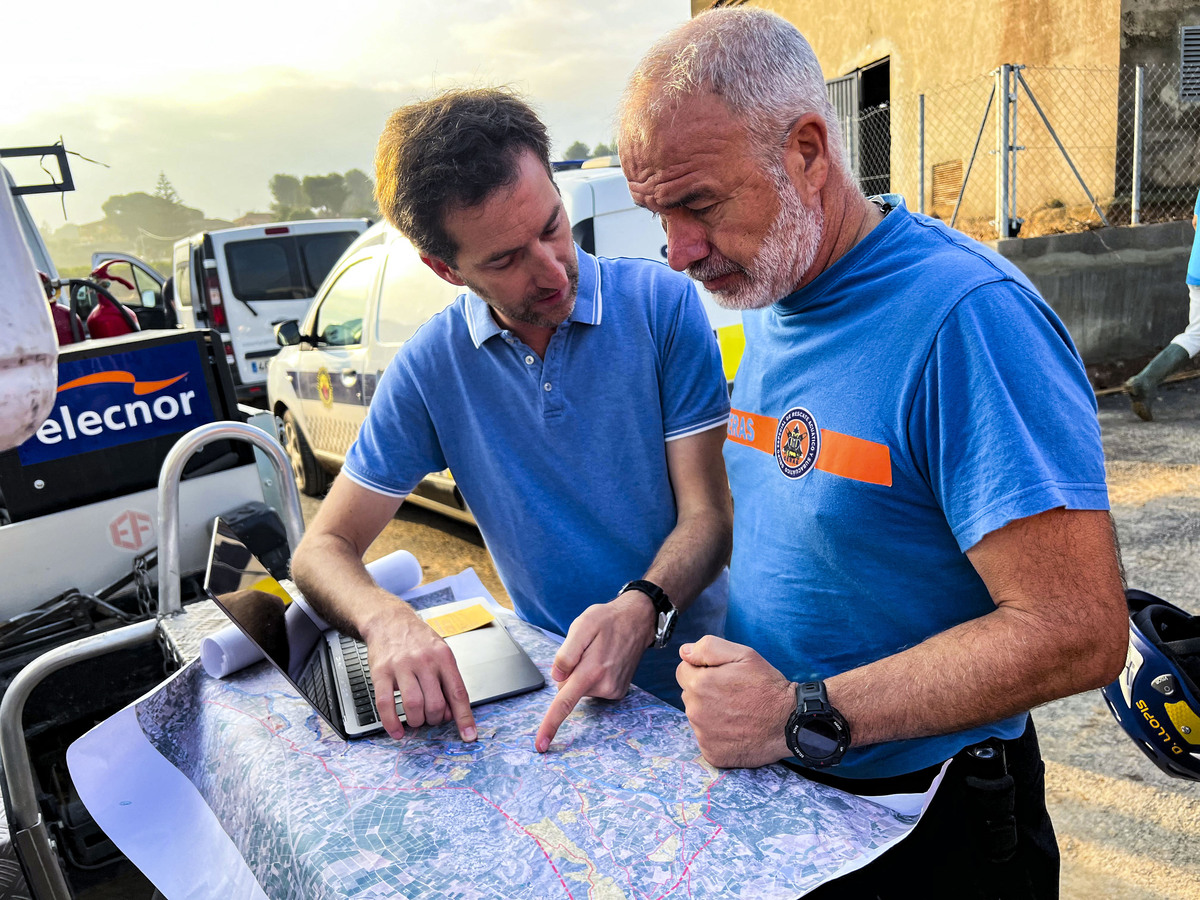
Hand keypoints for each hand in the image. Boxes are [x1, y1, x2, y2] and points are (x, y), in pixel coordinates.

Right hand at [360, 600, 475, 741]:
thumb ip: (447, 681)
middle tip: (431, 718)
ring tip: (416, 720)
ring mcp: (401, 666)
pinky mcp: (380, 672)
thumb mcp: (441, 652)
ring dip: (416, 722)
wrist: (389, 620)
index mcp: (443, 657)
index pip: (458, 693)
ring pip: (413, 706)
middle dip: (434, 720)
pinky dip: (392, 723)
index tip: (468, 736)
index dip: (464, 717)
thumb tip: (450, 714)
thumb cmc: (418, 640)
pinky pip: (386, 704)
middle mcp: (424, 661)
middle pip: (435, 704)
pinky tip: (396, 731)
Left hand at [534, 592, 655, 751]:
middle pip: (567, 690)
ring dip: (582, 672)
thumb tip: (557, 678)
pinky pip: (592, 688)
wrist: (637, 621)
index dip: (550, 724)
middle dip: (568, 673)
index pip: (565, 702)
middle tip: (584, 649)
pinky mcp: (617, 691)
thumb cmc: (607, 620)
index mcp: (592, 670)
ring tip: (596, 651)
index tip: (541, 745)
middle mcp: (604, 685)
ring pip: (580, 688)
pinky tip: (604, 659)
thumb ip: (567, 653)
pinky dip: (592, 675)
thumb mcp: (583, 625)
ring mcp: (613, 690)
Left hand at [676, 636, 793, 767]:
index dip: (703, 670)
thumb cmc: (768, 687)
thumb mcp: (744, 654)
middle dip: (705, 691)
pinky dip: (718, 734)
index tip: (723, 676)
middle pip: (689, 694)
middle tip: (733, 693)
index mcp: (699, 684)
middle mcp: (695, 711)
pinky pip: (706, 738)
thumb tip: (684, 652)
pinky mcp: (712, 753)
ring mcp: (703, 735)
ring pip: (697, 716)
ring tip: (737, 711)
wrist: (790, 722)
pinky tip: (736, 729)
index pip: (683, 671)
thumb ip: (708, 647)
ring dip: (710, 712)